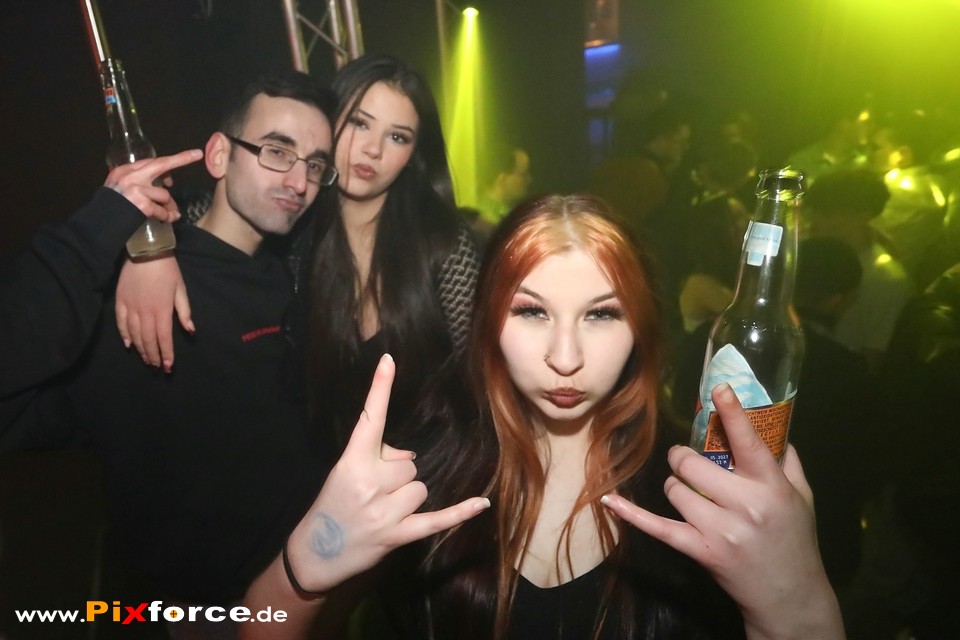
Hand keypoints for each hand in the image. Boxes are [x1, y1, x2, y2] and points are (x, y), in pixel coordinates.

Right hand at [104, 149, 202, 220]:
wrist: (99, 224)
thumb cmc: (111, 208)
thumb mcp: (119, 189)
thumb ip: (138, 182)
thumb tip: (165, 184)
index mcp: (124, 170)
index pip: (151, 161)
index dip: (170, 162)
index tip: (187, 155)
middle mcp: (130, 176)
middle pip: (161, 164)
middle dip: (181, 158)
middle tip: (197, 154)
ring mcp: (135, 189)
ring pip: (164, 194)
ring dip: (170, 206)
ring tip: (170, 214)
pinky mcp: (141, 204)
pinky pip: (161, 209)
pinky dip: (166, 216)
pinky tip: (167, 219)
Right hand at [115, 255, 192, 370]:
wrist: (145, 250)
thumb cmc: (167, 269)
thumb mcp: (181, 289)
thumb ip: (184, 312)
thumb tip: (190, 331)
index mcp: (162, 310)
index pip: (164, 338)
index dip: (167, 354)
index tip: (168, 366)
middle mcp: (145, 312)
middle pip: (148, 340)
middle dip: (153, 356)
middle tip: (157, 366)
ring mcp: (130, 307)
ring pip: (134, 335)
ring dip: (141, 349)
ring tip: (146, 359)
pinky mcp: (120, 301)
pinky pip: (120, 323)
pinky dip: (124, 335)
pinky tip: (128, 345)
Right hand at [285, 353, 490, 594]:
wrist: (313, 555)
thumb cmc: (330, 507)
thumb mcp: (343, 474)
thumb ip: (376, 457)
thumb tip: (409, 456)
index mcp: (350, 463)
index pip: (370, 420)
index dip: (380, 388)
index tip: (389, 360)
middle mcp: (369, 484)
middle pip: (408, 462)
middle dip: (396, 473)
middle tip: (373, 491)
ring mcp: (384, 512)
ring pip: (419, 487)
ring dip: (407, 496)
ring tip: (383, 509)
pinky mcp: (397, 536)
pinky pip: (436, 520)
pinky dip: (460, 512)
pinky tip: (483, 502)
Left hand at [601, 383, 843, 639]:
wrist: (789, 597)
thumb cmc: (795, 540)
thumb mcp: (802, 497)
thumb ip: (787, 461)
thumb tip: (774, 425)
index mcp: (771, 487)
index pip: (749, 441)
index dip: (732, 413)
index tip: (718, 389)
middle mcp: (745, 505)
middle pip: (693, 464)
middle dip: (683, 458)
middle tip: (686, 459)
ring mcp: (720, 530)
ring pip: (675, 489)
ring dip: (677, 486)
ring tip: (691, 493)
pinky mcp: (700, 550)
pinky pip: (658, 527)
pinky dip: (632, 514)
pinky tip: (609, 501)